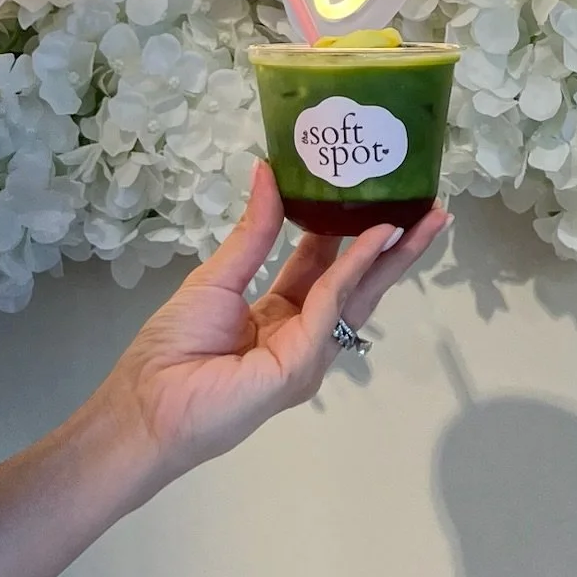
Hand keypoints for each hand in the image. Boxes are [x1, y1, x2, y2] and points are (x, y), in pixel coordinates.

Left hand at [94, 161, 448, 487]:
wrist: (146, 406)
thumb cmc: (172, 348)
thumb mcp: (217, 277)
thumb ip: (253, 232)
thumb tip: (267, 171)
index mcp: (280, 316)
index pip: (325, 268)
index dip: (349, 232)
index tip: (371, 194)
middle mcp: (302, 335)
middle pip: (357, 284)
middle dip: (393, 247)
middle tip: (430, 209)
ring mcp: (308, 355)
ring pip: (358, 295)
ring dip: (392, 256)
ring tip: (425, 219)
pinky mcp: (302, 365)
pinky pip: (332, 307)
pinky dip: (356, 269)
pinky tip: (376, 237)